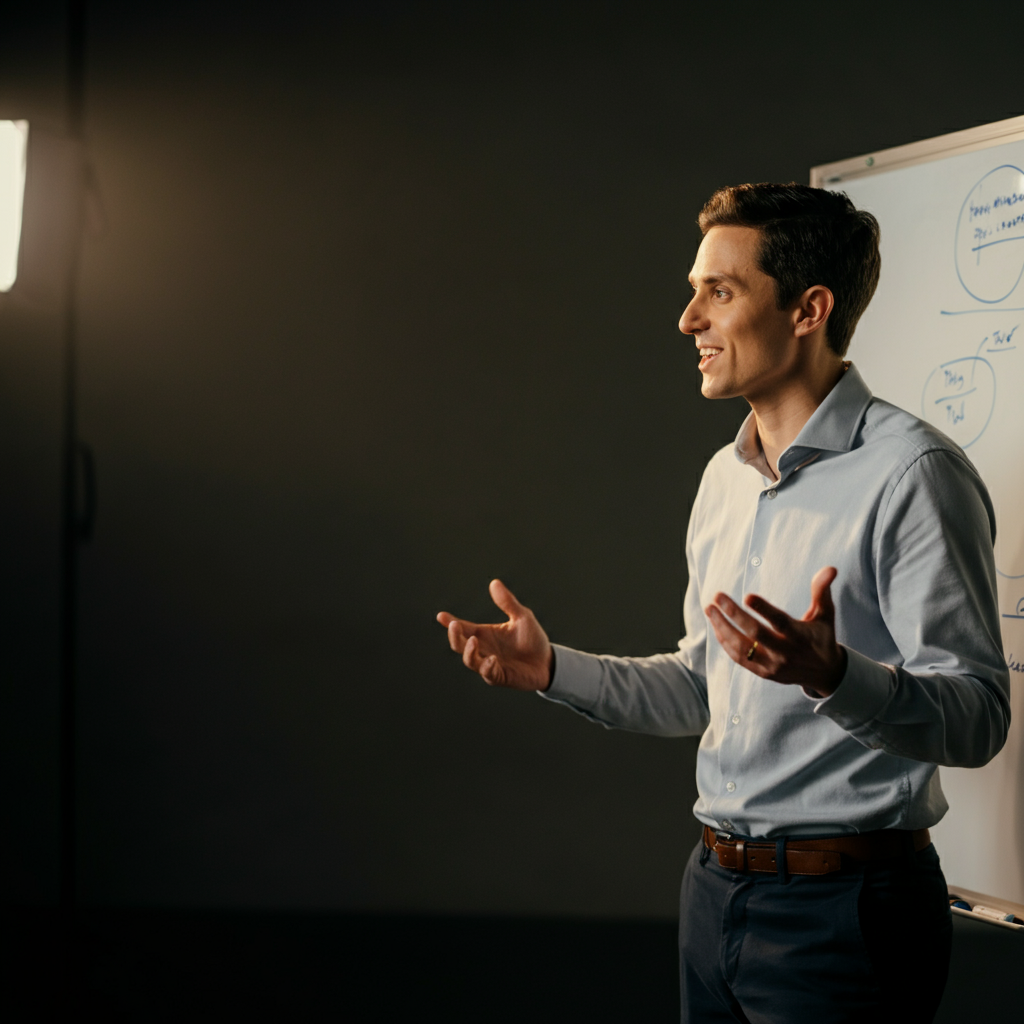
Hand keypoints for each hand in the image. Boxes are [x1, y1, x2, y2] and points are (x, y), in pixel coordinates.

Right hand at [437, 579, 553, 690]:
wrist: (548, 662)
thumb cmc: (532, 640)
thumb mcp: (522, 617)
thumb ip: (507, 602)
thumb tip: (494, 583)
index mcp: (485, 634)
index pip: (463, 628)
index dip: (450, 622)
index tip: (441, 615)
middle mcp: (483, 649)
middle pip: (459, 644)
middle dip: (454, 636)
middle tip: (454, 625)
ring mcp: (489, 664)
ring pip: (469, 660)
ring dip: (468, 651)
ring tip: (473, 641)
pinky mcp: (499, 676)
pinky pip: (488, 673)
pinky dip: (487, 667)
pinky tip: (492, 659)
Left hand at [705, 566, 846, 697]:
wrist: (824, 673)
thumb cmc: (821, 636)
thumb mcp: (825, 614)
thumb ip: (822, 590)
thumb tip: (830, 568)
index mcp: (800, 636)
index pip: (780, 622)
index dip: (764, 610)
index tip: (747, 596)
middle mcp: (785, 652)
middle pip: (755, 634)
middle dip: (734, 614)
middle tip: (717, 596)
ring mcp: (773, 665)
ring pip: (742, 648)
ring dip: (722, 628)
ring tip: (710, 609)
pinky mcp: (763, 673)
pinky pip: (739, 658)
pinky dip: (725, 642)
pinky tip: (716, 625)